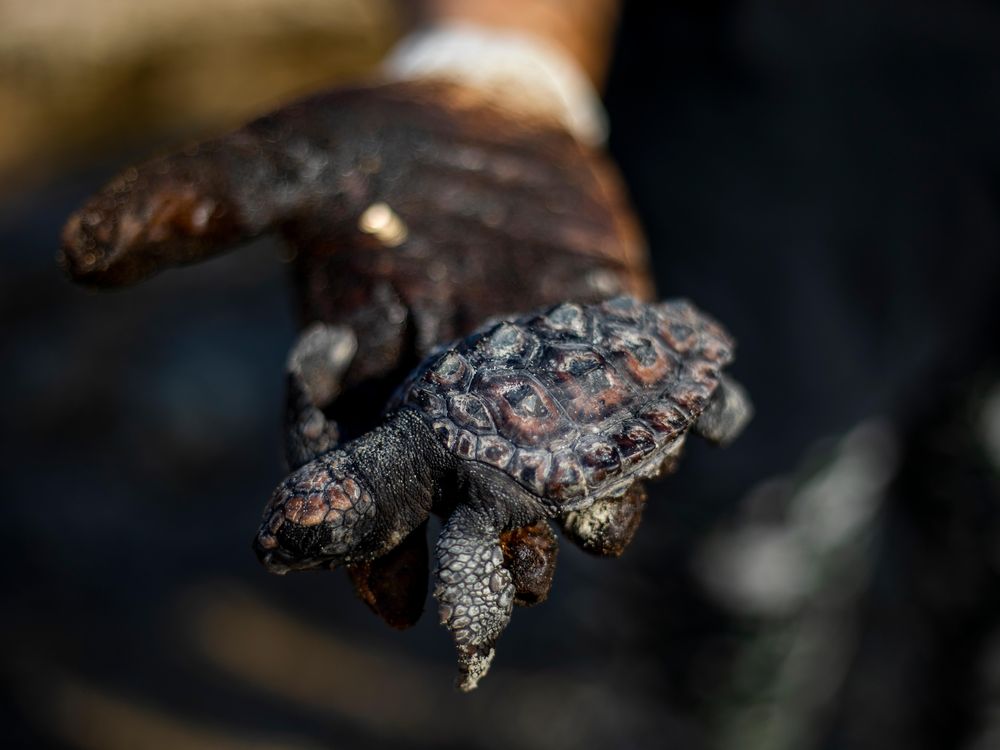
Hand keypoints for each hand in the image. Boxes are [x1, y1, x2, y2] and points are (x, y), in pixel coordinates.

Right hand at [61, 62, 651, 630]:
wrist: (486, 118)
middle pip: (457, 480)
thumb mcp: (286, 166)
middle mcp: (453, 389)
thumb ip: (199, 206)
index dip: (357, 516)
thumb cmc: (373, 154)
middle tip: (486, 600)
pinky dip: (665, 410)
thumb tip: (81, 255)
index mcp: (370, 371)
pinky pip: (638, 384)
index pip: (353, 457)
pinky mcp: (611, 331)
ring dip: (577, 492)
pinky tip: (687, 434)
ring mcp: (539, 367)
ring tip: (593, 531)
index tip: (373, 582)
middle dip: (469, 536)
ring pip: (556, 449)